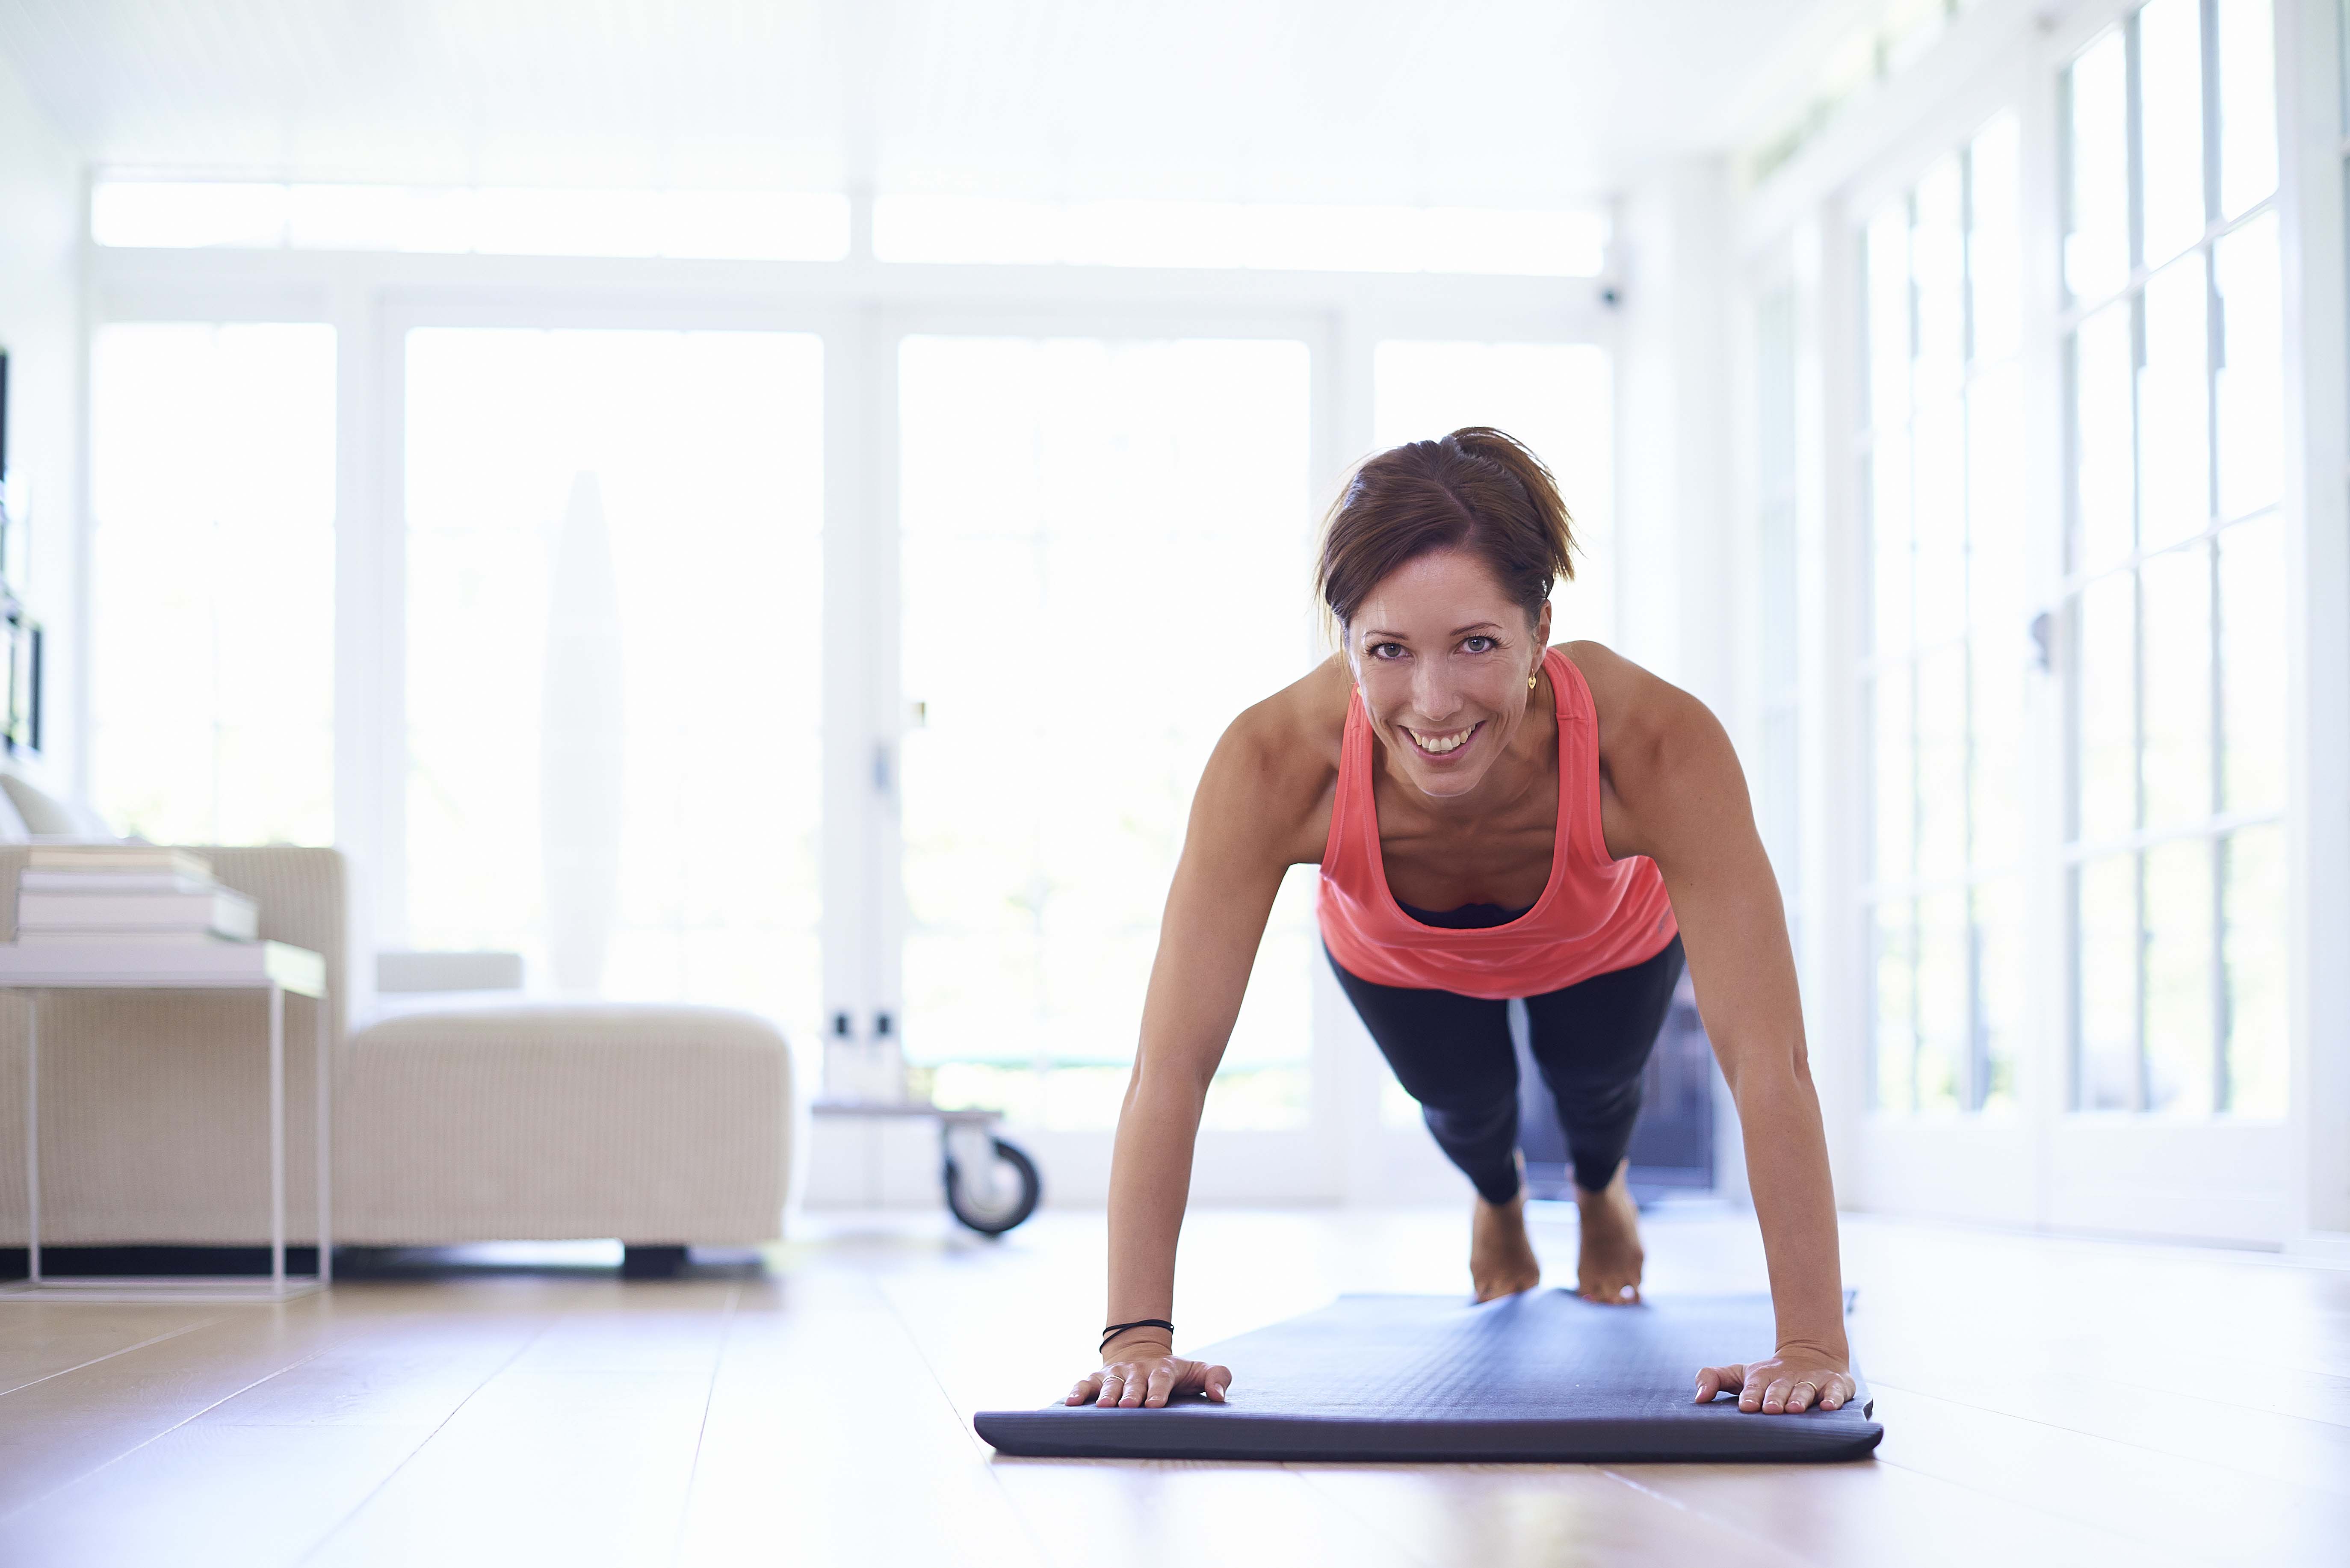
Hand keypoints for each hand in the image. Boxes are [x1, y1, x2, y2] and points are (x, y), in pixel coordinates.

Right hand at [1065, 1340, 1231, 1408]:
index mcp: (1163, 1369)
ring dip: (1106, 1394)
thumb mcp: (1199, 1371)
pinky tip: (1070, 1403)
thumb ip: (1218, 1377)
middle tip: (1126, 1406)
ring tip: (1103, 1407)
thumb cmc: (1176, 1373)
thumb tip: (1221, 1396)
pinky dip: (1077, 1391)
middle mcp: (1137, 1369)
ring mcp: (1116, 1372)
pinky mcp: (1098, 1377)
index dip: (1158, 1391)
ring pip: (1110, 1382)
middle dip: (1130, 1393)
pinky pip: (1085, 1383)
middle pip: (1133, 1381)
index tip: (1155, 1404)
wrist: (1142, 1353)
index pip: (1161, 1379)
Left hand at [1693, 1346, 1854, 1413]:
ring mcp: (1812, 1381)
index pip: (1755, 1386)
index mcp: (1764, 1377)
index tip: (1746, 1406)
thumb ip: (1714, 1379)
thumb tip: (1696, 1397)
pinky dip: (1834, 1398)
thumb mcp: (1741, 1373)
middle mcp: (1788, 1378)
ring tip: (1794, 1409)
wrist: (1813, 1354)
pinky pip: (1836, 1392)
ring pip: (1805, 1390)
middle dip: (1774, 1398)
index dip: (1751, 1395)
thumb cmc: (1770, 1375)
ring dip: (1800, 1399)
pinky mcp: (1835, 1384)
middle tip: (1770, 1409)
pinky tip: (1829, 1407)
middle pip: (1780, 1389)